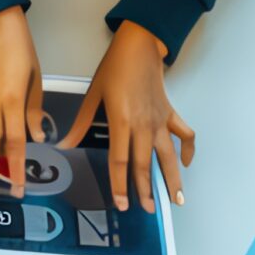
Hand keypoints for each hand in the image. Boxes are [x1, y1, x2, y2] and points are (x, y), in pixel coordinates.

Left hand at [70, 21, 192, 212]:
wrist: (140, 45)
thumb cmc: (115, 67)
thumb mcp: (93, 95)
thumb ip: (81, 124)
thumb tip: (65, 144)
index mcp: (122, 122)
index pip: (120, 162)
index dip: (120, 186)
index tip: (121, 203)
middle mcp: (143, 125)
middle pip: (144, 164)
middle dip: (146, 190)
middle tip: (148, 209)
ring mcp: (160, 120)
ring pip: (168, 156)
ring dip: (173, 179)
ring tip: (177, 199)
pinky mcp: (170, 113)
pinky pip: (184, 135)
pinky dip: (189, 149)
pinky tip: (187, 162)